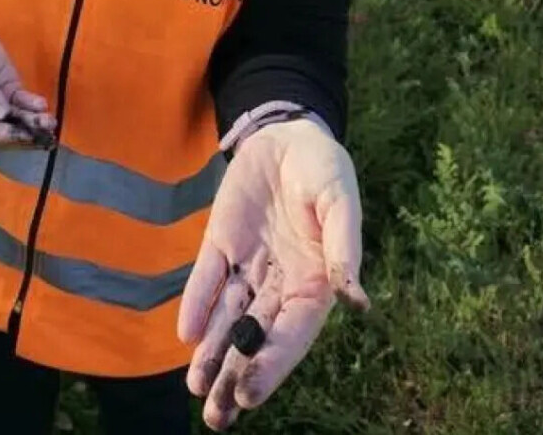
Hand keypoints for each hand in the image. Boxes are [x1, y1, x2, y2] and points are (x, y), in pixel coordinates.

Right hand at [0, 20, 56, 146]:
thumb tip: (1, 116)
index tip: (19, 135)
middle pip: (0, 133)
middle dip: (22, 134)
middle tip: (43, 135)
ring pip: (15, 121)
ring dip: (33, 123)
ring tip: (49, 122)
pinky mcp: (7, 94)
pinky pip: (22, 104)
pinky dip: (33, 106)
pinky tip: (41, 106)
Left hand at [177, 119, 369, 431]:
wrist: (289, 136)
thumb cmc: (325, 170)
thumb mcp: (340, 200)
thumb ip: (344, 247)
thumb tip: (357, 299)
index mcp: (316, 281)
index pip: (293, 332)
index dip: (272, 363)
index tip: (249, 394)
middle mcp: (281, 281)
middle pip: (257, 337)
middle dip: (236, 375)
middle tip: (217, 416)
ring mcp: (249, 264)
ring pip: (229, 317)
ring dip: (212, 352)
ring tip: (197, 389)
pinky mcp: (222, 242)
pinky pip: (209, 278)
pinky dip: (197, 303)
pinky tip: (185, 332)